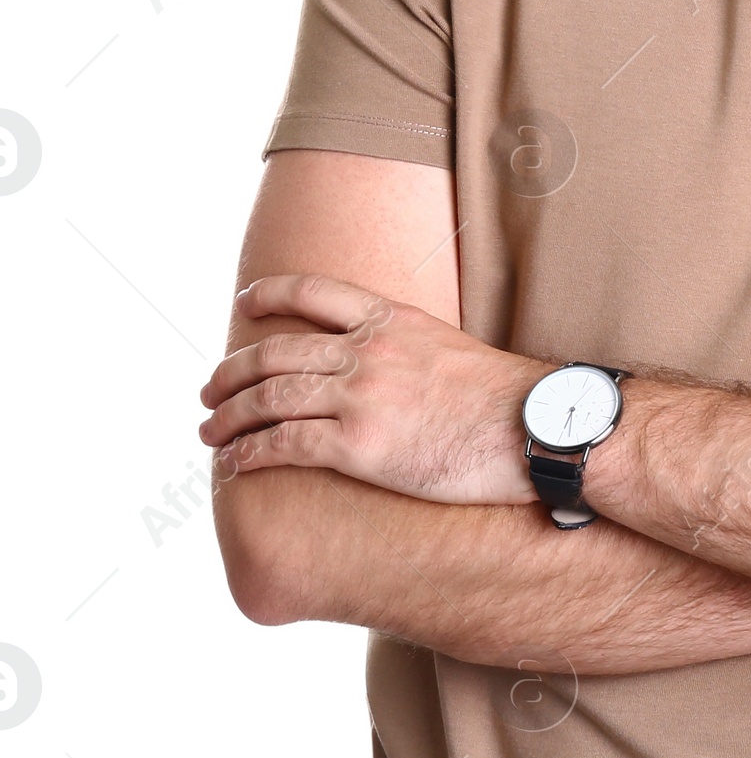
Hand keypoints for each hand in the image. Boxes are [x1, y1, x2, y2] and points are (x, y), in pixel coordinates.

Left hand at [198, 275, 544, 503]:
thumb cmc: (504, 399)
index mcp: (391, 320)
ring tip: (210, 431)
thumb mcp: (450, 348)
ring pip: (269, 398)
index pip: (314, 292)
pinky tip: (233, 464)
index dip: (271, 294)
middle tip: (210, 390)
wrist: (533, 426)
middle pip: (276, 351)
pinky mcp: (359, 446)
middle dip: (231, 371)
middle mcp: (368, 351)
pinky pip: (283, 445)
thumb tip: (388, 367)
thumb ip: (408, 348)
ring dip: (228, 417)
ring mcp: (361, 396)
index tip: (246, 304)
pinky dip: (248, 454)